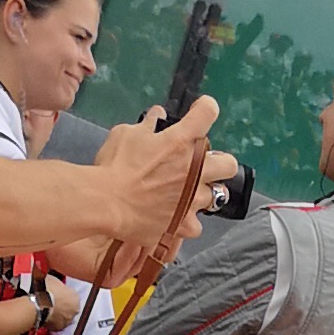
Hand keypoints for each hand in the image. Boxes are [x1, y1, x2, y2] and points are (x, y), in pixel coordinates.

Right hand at [83, 95, 232, 251]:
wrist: (105, 202)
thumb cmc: (113, 165)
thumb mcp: (126, 134)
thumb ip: (147, 126)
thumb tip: (157, 116)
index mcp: (181, 141)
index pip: (208, 113)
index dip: (205, 109)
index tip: (199, 112)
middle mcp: (195, 170)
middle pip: (228, 164)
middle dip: (219, 162)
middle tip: (202, 164)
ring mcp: (192, 201)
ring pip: (215, 197)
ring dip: (202, 192)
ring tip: (186, 193)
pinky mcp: (183, 225)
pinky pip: (195, 225)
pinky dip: (187, 221)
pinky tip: (175, 217)